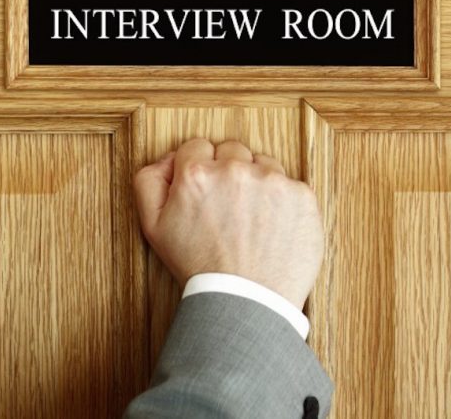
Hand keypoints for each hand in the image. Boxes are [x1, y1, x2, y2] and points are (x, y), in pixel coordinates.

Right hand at [132, 138, 323, 308]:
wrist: (246, 303)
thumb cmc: (200, 269)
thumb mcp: (154, 228)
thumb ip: (149, 182)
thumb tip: (168, 159)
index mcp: (196, 174)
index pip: (196, 147)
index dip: (199, 170)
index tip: (206, 192)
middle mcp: (235, 170)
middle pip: (231, 150)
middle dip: (228, 172)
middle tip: (227, 208)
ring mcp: (272, 181)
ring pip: (262, 163)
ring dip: (257, 183)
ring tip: (251, 220)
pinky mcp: (301, 195)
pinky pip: (290, 184)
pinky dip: (283, 201)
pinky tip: (272, 227)